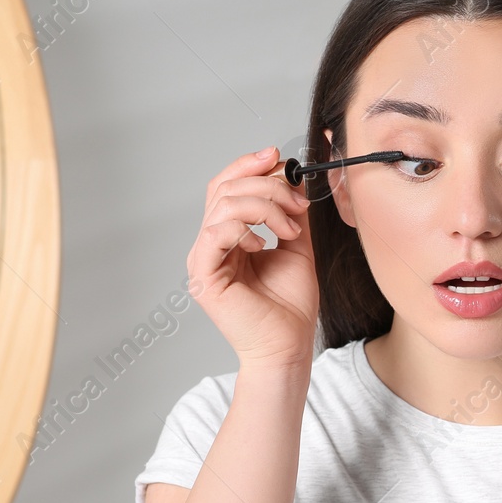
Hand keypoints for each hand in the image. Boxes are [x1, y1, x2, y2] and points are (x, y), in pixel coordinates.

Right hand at [186, 146, 317, 367]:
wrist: (289, 345)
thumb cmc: (290, 306)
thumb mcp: (297, 247)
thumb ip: (290, 213)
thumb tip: (292, 179)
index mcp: (228, 237)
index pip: (227, 187)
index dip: (249, 166)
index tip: (278, 157)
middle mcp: (211, 245)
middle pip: (224, 189)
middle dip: (266, 186)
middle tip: (297, 203)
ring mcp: (204, 260)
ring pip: (222, 206)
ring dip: (264, 207)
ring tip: (289, 229)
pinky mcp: (204, 276)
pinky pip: (215, 233)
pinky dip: (244, 229)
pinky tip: (264, 244)